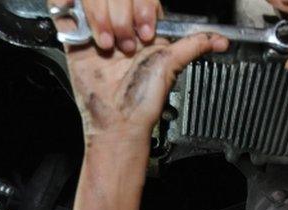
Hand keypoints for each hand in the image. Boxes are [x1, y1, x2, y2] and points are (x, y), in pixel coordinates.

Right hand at [52, 3, 228, 141]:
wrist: (118, 120)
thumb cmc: (143, 98)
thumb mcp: (173, 65)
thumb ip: (194, 45)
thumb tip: (221, 40)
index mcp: (144, 23)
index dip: (140, 8)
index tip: (145, 32)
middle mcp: (120, 22)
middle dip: (121, 18)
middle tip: (125, 46)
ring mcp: (97, 28)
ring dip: (100, 19)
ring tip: (106, 46)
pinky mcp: (75, 38)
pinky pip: (66, 11)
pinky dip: (68, 8)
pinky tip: (84, 29)